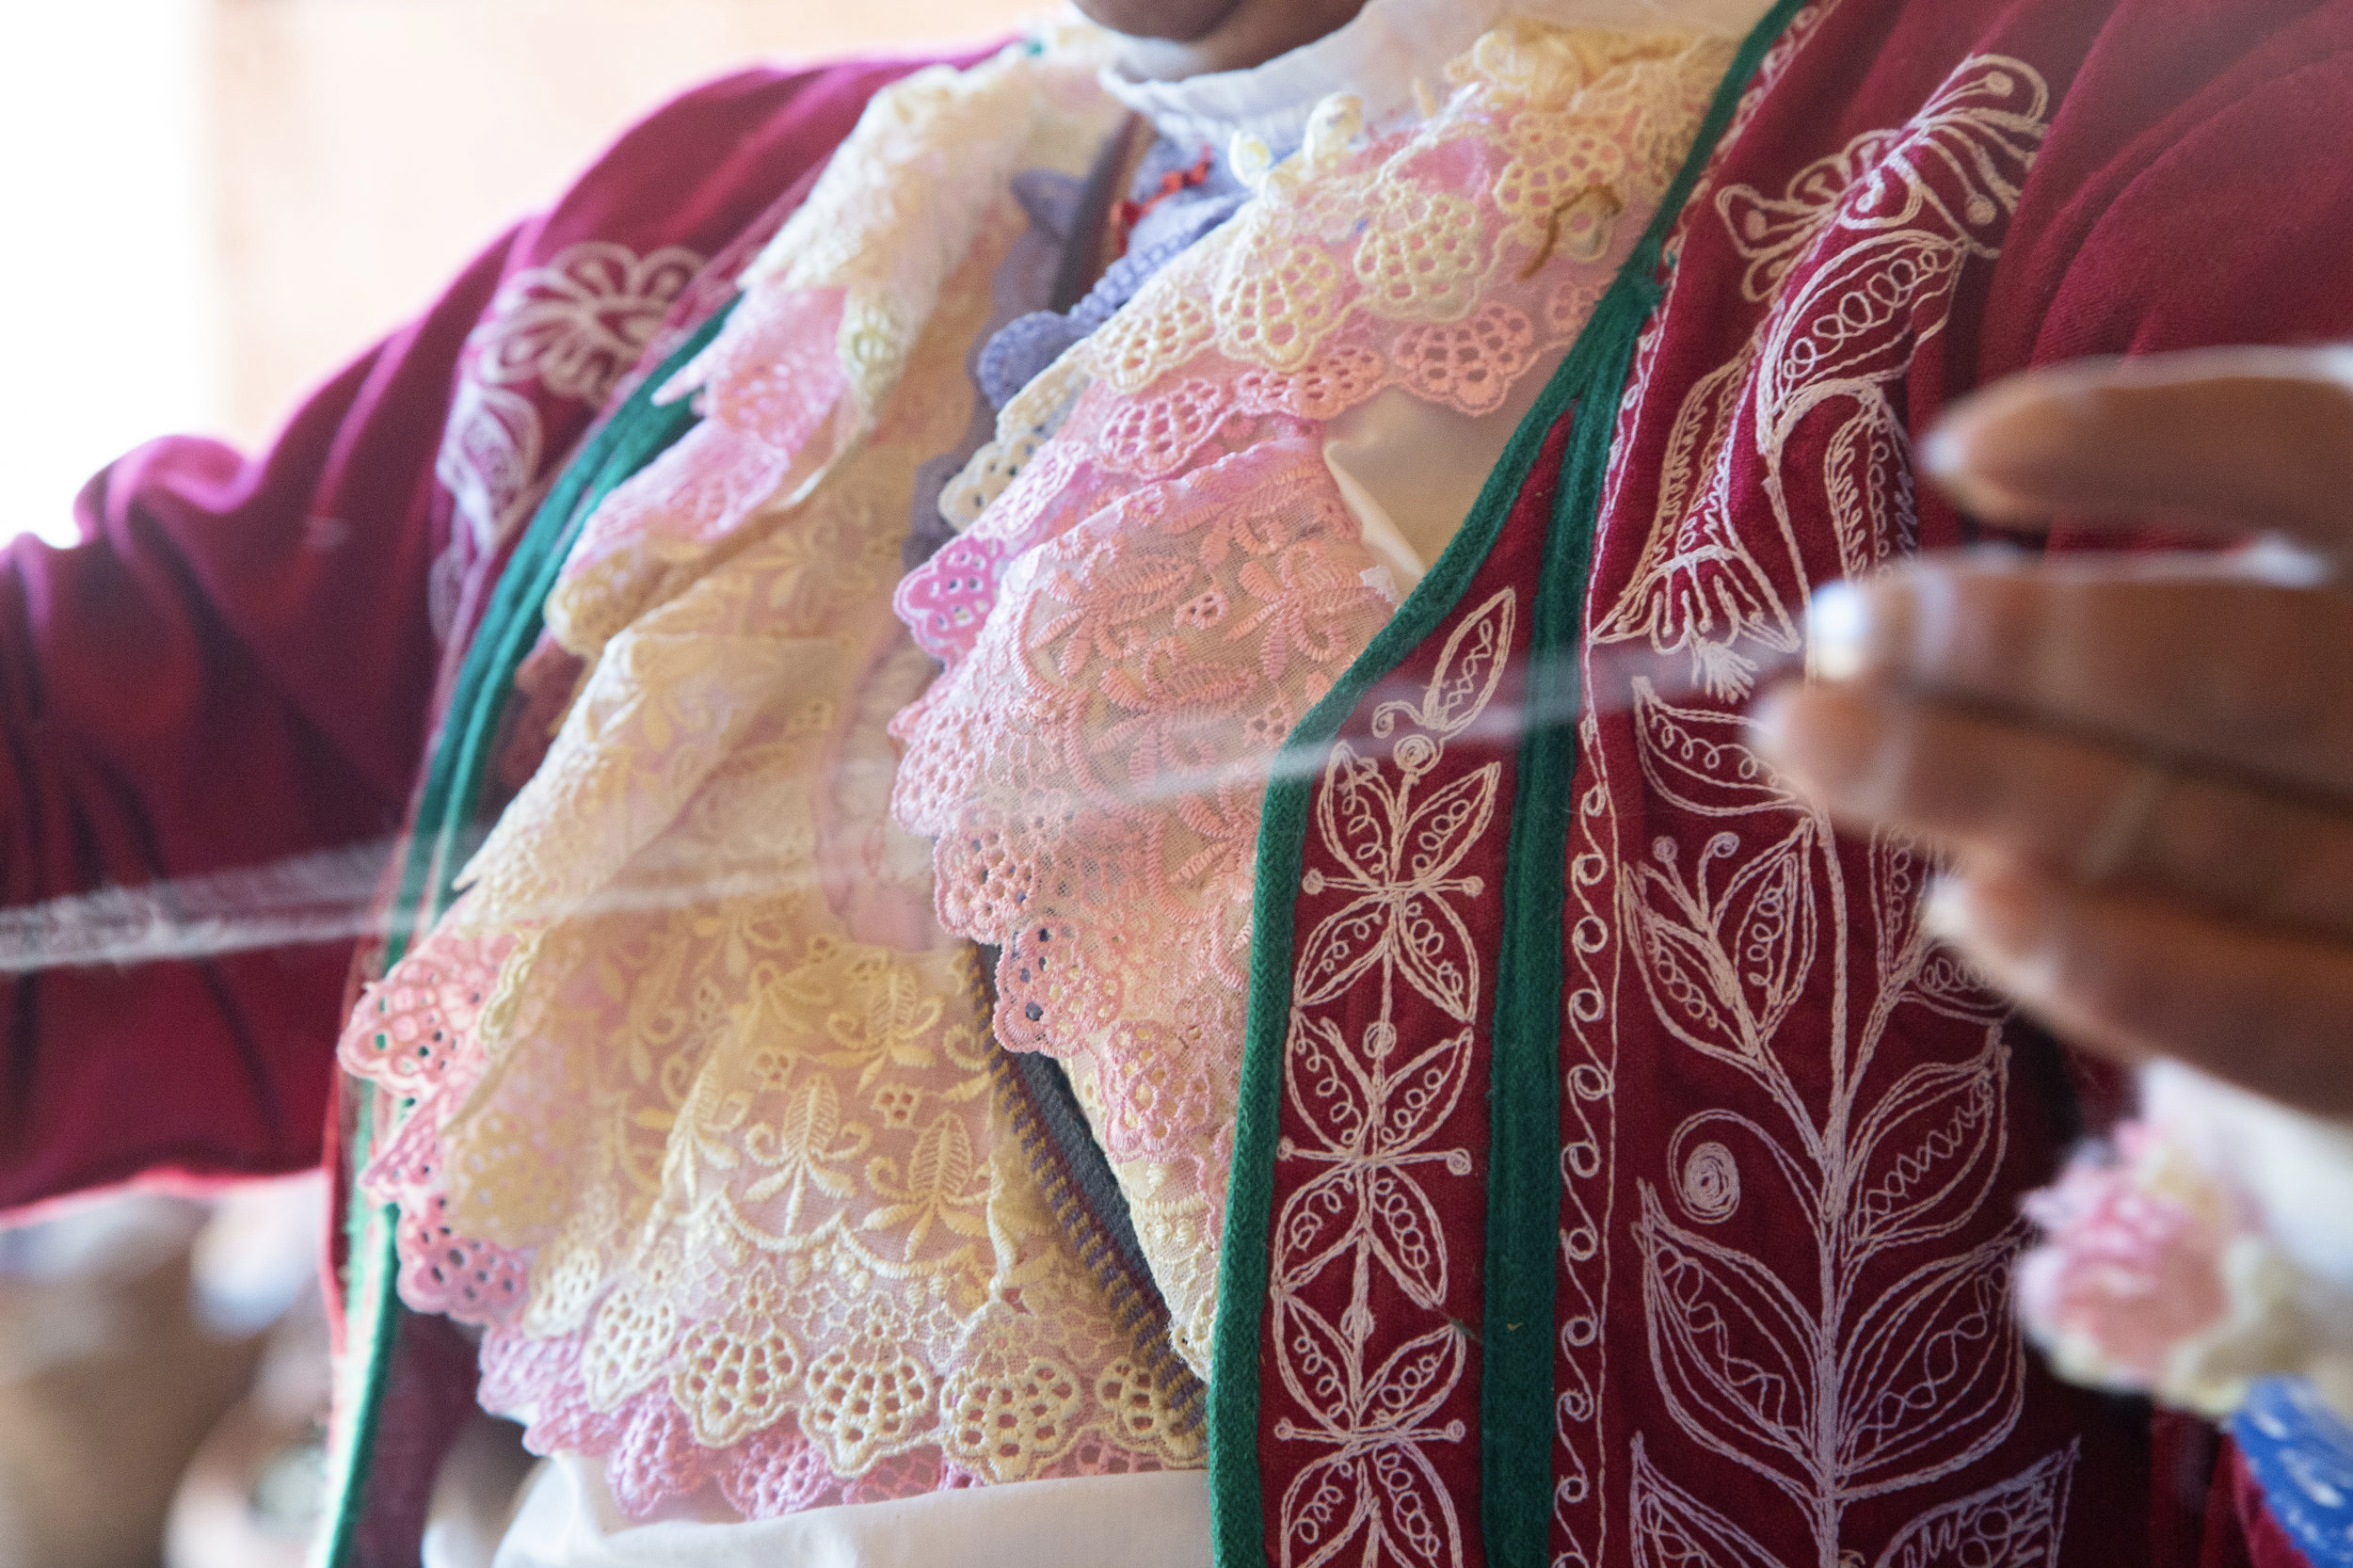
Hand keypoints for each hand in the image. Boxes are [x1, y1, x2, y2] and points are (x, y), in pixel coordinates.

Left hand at [1752, 347, 2352, 1118]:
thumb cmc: (2297, 772)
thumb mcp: (2272, 630)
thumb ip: (2171, 588)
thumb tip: (1952, 511)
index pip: (2326, 458)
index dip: (2157, 445)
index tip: (1961, 450)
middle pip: (2251, 676)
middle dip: (2017, 651)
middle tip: (1835, 633)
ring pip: (2222, 837)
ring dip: (1989, 789)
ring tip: (1813, 744)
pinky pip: (2273, 1018)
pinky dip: (2110, 967)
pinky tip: (1965, 908)